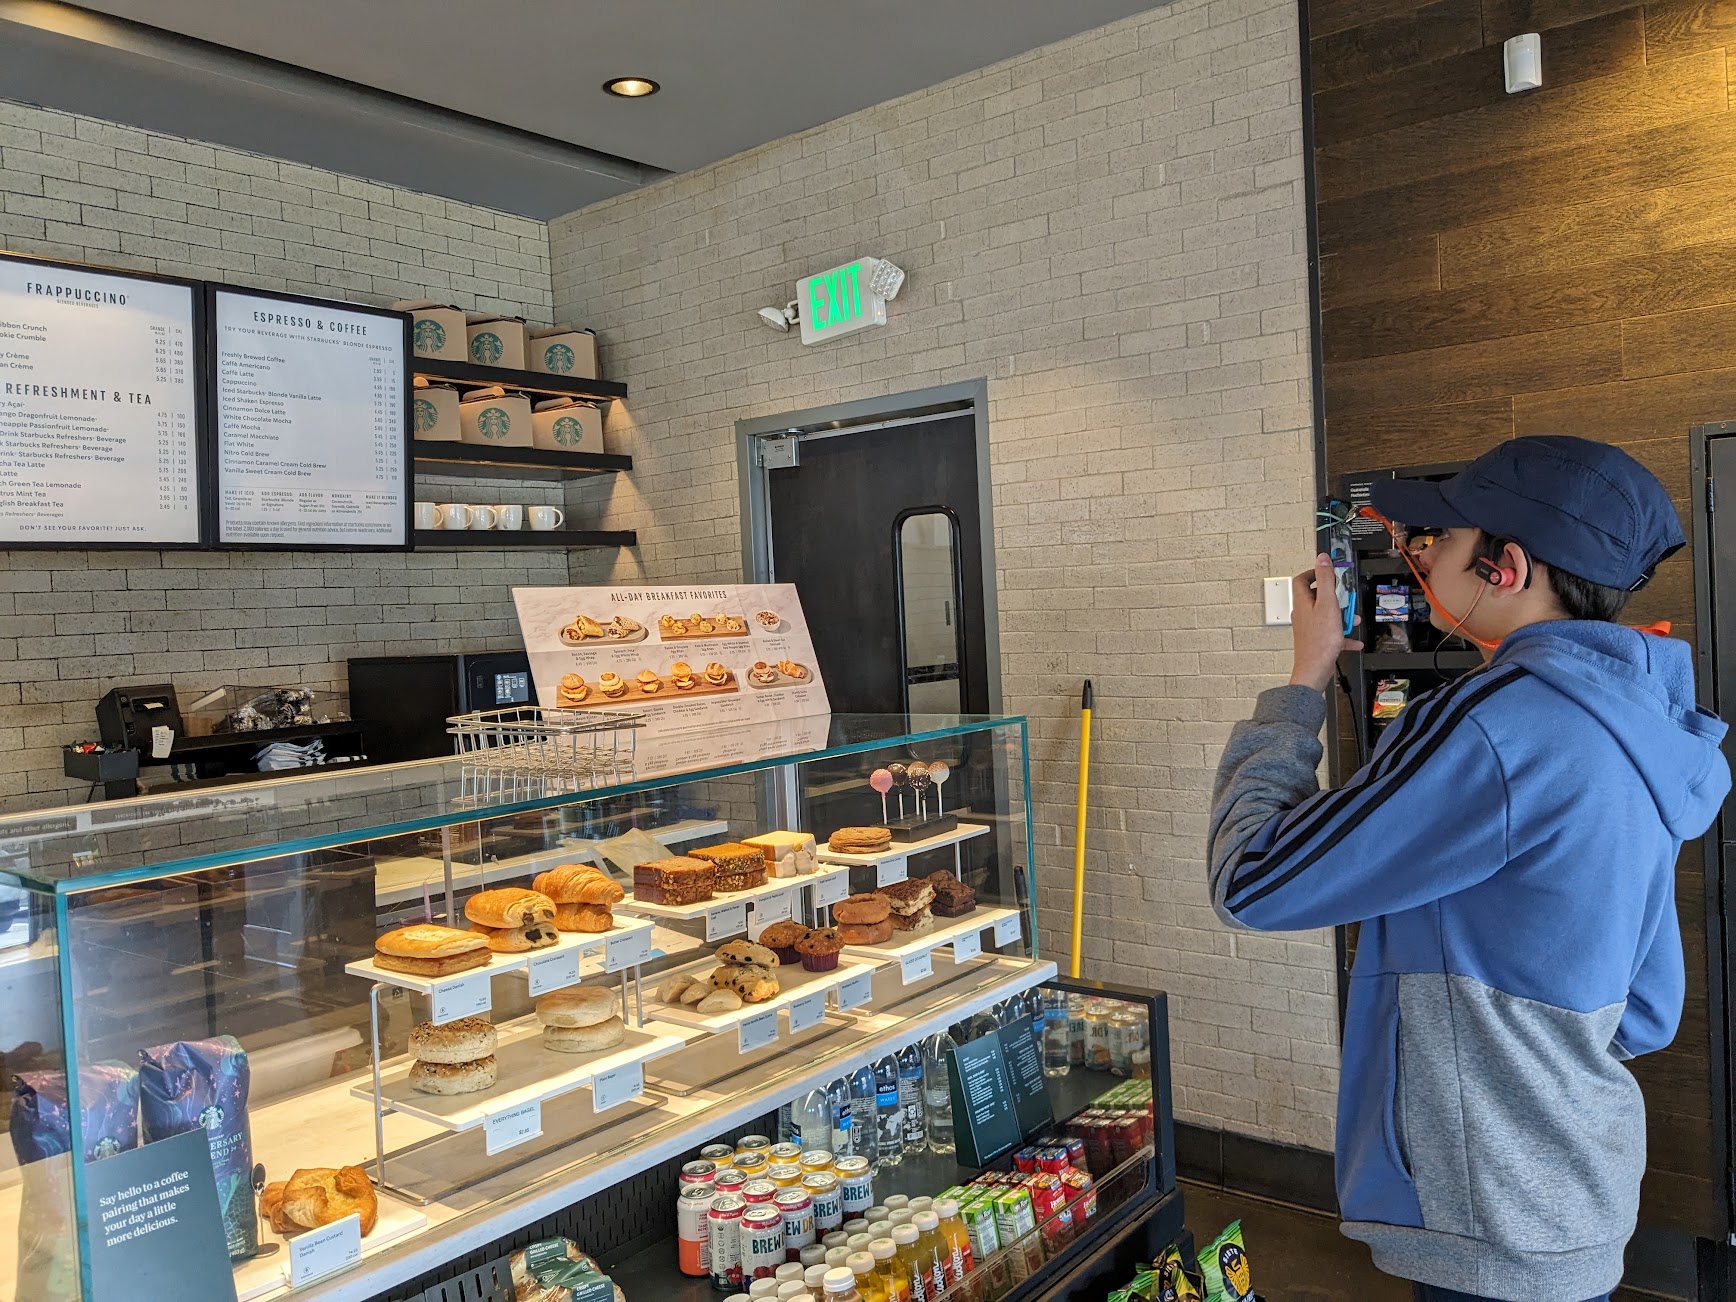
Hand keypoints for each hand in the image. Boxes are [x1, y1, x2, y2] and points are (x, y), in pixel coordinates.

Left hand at [1290, 553, 1360, 691]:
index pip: (1302, 579)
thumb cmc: (1319, 640)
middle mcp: (1303, 614)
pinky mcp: (1317, 640)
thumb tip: (1322, 559)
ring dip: (1342, 616)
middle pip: (1318, 597)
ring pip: (1327, 615)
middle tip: (1346, 600)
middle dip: (1336, 597)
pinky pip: (1332, 634)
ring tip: (1351, 621)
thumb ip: (1325, 580)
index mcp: (1302, 602)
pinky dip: (1344, 635)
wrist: (1315, 669)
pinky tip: (1354, 641)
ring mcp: (1309, 627)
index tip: (1329, 572)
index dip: (1315, 573)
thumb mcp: (1327, 604)